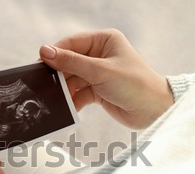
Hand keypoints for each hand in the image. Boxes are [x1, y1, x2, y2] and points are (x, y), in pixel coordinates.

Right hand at [40, 29, 173, 128]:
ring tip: (57, 99)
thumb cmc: (135, 84)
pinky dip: (73, 100)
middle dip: (59, 75)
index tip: (40, 65)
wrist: (154, 111)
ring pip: (73, 80)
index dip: (55, 54)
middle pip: (70, 62)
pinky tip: (68, 107)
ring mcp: (98, 73)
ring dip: (65, 90)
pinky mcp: (98, 91)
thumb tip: (45, 51)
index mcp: (104, 41)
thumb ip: (71, 62)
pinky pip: (79, 93)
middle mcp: (100, 55)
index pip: (72, 43)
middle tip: (45, 85)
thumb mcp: (100, 71)